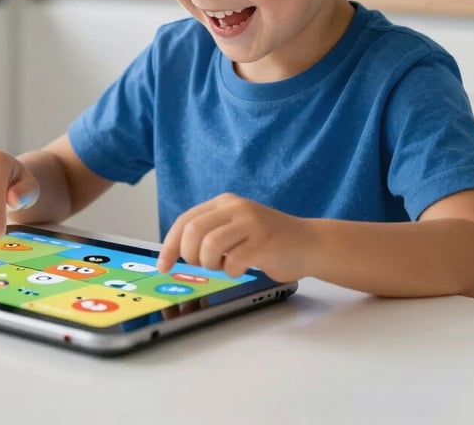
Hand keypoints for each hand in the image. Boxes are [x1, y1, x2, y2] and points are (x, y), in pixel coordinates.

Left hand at [157, 193, 311, 281]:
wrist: (309, 242)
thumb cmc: (267, 241)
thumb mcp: (235, 227)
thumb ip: (210, 232)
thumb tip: (177, 254)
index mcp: (224, 202)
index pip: (185, 220)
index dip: (170, 245)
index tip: (164, 265)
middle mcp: (236, 207)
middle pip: (193, 231)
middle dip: (190, 256)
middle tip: (203, 265)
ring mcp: (251, 223)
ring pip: (210, 246)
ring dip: (211, 265)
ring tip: (224, 265)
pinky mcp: (264, 241)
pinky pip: (233, 262)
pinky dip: (232, 271)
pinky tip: (242, 268)